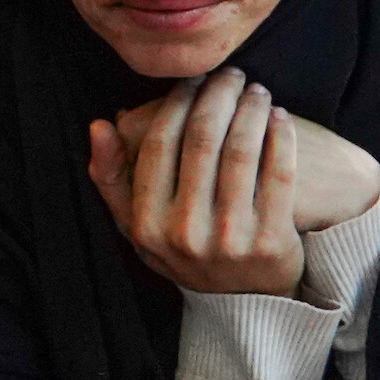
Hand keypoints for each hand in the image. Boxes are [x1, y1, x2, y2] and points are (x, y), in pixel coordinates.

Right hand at [88, 69, 302, 296]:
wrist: (244, 304)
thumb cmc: (186, 250)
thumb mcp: (137, 226)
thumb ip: (112, 179)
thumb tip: (99, 125)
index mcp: (147, 224)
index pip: (160, 143)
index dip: (178, 102)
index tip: (194, 80)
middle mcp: (185, 232)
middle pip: (203, 139)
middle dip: (219, 95)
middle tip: (232, 75)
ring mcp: (230, 239)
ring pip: (242, 150)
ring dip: (251, 108)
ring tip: (256, 91)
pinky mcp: (272, 241)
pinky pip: (279, 172)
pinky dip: (281, 136)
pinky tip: (279, 117)